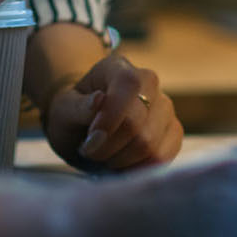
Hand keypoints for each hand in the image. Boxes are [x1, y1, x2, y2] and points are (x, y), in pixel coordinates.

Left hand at [44, 53, 179, 171]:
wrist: (86, 126)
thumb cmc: (73, 115)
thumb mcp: (63, 109)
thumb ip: (78, 107)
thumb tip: (99, 100)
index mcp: (117, 68)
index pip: (128, 84)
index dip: (112, 116)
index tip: (90, 140)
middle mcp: (148, 82)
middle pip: (138, 122)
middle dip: (109, 146)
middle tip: (90, 151)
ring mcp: (165, 106)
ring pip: (150, 144)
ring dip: (121, 160)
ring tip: (105, 155)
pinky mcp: (173, 131)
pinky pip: (162, 158)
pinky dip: (137, 168)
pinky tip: (122, 164)